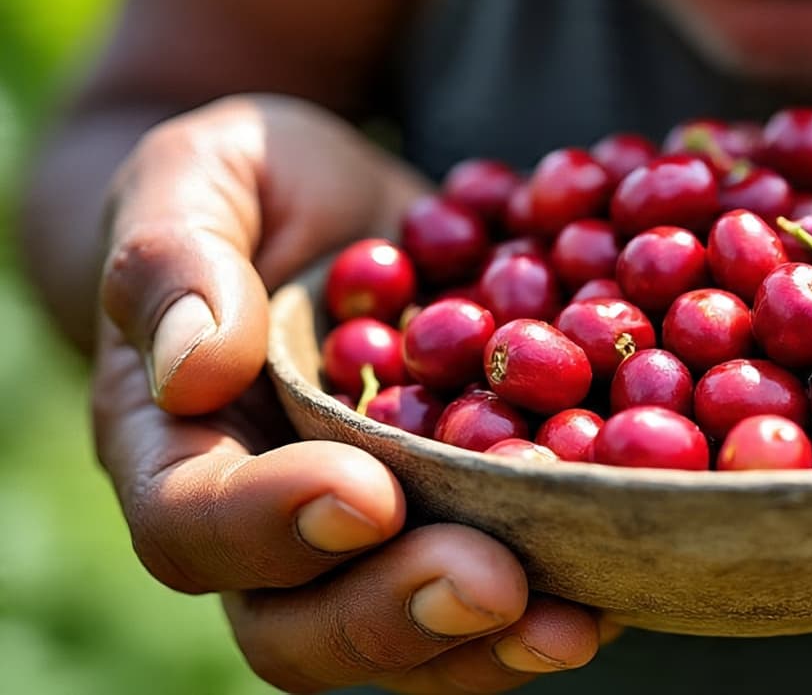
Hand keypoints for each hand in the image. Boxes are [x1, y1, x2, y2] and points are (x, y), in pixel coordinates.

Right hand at [96, 95, 601, 691]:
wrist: (341, 214)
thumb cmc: (251, 188)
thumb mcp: (199, 178)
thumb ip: (174, 258)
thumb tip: (191, 366)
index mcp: (179, 449)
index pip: (193, 522)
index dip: (272, 524)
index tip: (368, 491)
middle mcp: (267, 527)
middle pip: (299, 627)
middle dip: (397, 613)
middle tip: (491, 584)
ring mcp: (371, 542)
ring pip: (407, 642)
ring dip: (489, 645)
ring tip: (573, 622)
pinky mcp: (462, 525)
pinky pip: (498, 600)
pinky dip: (561, 598)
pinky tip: (624, 584)